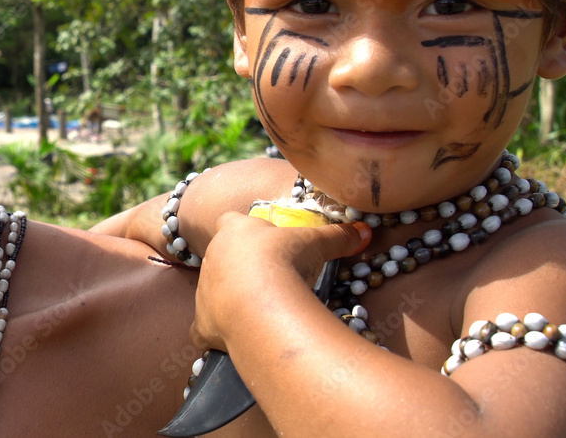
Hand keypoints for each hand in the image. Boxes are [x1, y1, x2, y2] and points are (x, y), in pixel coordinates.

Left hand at [190, 213, 370, 350]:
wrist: (259, 302)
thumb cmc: (284, 262)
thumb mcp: (316, 243)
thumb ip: (337, 236)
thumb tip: (363, 231)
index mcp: (234, 231)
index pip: (230, 221)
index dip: (244, 230)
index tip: (261, 242)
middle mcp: (213, 258)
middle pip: (221, 258)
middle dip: (239, 269)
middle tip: (267, 281)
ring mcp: (204, 291)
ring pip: (212, 292)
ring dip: (230, 300)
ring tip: (258, 312)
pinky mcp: (202, 324)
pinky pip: (202, 331)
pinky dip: (213, 337)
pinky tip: (230, 343)